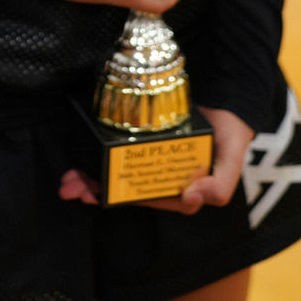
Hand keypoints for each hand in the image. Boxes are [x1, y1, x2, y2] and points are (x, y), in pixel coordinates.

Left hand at [56, 107, 254, 213]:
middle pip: (125, 190)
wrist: (228, 101)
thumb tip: (191, 197)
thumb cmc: (231, 135)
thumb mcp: (232, 160)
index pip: (147, 199)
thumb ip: (220, 185)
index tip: (97, 194)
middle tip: (70, 188)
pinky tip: (82, 160)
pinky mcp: (144, 138)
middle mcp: (162, 177)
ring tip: (68, 181)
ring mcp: (151, 158)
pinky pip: (119, 151)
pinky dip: (100, 156)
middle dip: (96, 190)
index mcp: (181, 190)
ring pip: (117, 173)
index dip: (121, 200)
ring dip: (92, 178)